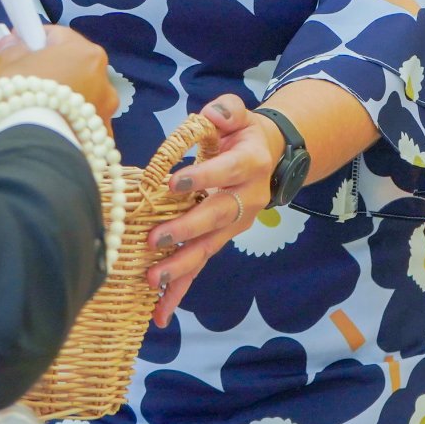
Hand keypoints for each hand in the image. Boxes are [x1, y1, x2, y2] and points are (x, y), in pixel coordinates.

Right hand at [0, 24, 116, 137]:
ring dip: (61, 101)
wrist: (31, 150)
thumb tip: (12, 41)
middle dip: (50, 72)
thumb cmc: (20, 97)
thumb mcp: (6, 66)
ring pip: (80, 98)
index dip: (34, 40)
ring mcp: (106, 112)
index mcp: (85, 53)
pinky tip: (47, 132)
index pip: (57, 36)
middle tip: (22, 84)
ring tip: (33, 113)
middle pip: (72, 67)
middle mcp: (104, 80)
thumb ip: (12, 50)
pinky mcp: (101, 141)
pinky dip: (67, 126)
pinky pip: (81, 126)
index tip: (16, 49)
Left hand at [146, 95, 280, 328]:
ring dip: (181, 268)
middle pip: (217, 217)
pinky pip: (201, 266)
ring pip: (208, 248)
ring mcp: (235, 224)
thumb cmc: (243, 133)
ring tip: (153, 281)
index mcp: (250, 164)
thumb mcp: (239, 113)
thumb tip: (212, 114)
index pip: (226, 171)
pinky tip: (160, 313)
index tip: (172, 183)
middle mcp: (247, 199)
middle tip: (154, 240)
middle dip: (186, 230)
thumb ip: (227, 110)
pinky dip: (181, 291)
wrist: (271, 158)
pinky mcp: (221, 239)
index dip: (202, 178)